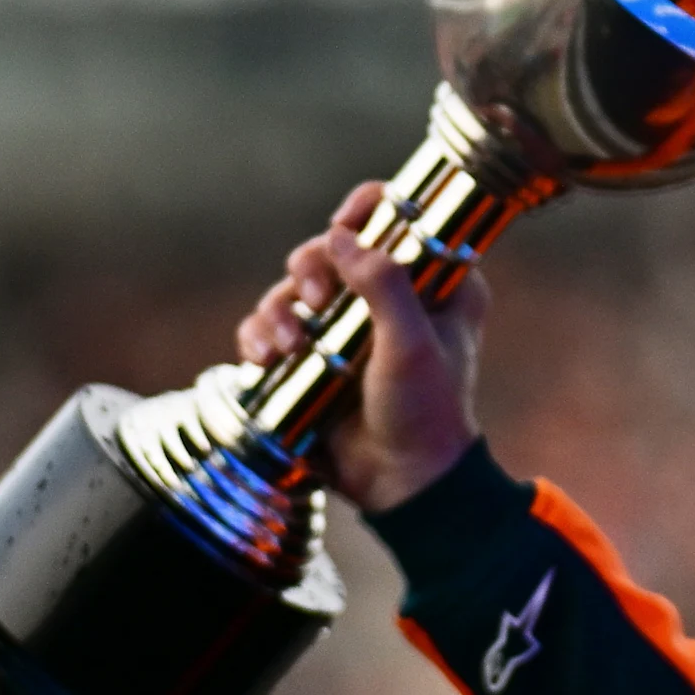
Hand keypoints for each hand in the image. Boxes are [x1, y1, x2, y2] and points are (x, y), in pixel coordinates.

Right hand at [236, 180, 490, 513]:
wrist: (403, 484)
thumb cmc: (424, 415)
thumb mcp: (414, 345)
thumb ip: (384, 284)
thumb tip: (341, 235)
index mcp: (434, 283)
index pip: (398, 217)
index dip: (368, 209)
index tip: (343, 224)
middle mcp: (388, 295)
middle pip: (332, 247)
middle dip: (312, 266)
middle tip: (316, 297)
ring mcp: (346, 326)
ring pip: (294, 287)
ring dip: (281, 309)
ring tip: (289, 347)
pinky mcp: (312, 357)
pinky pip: (271, 328)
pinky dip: (260, 337)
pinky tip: (265, 360)